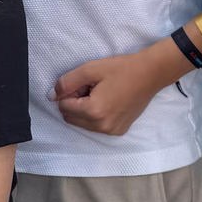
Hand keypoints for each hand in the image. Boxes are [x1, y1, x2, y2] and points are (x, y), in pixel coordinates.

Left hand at [53, 42, 178, 134]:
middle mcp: (102, 126)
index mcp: (93, 111)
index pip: (64, 106)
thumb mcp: (90, 69)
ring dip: (84, 110)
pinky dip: (95, 116)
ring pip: (82, 123)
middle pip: (71, 118)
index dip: (69, 92)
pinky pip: (96, 126)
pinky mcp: (118, 131)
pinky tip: (109, 101)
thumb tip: (52, 96)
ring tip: (100, 93)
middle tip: (91, 87)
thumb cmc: (121, 69)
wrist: (150, 74)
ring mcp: (111, 131)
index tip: (84, 82)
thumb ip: (67, 83)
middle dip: (74, 103)